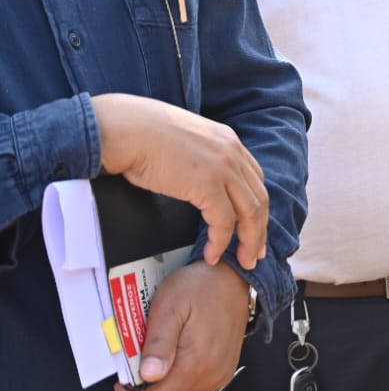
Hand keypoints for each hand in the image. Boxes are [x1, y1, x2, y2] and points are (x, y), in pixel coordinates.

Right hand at [92, 93, 268, 267]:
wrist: (126, 129)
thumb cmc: (141, 134)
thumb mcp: (183, 141)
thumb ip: (199, 157)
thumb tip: (193, 177)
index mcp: (228, 141)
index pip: (254, 179)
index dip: (257, 206)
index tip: (255, 227)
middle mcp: (232, 153)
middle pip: (259, 198)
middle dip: (260, 229)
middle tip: (256, 253)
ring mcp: (223, 168)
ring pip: (250, 213)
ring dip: (248, 241)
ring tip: (244, 262)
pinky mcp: (207, 184)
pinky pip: (224, 221)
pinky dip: (221, 242)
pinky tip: (212, 255)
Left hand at [115, 262, 249, 390]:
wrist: (234, 277)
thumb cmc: (201, 287)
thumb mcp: (170, 307)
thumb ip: (159, 343)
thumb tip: (148, 376)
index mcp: (196, 364)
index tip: (122, 380)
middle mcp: (211, 376)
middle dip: (147, 385)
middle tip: (143, 354)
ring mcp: (220, 375)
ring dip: (163, 379)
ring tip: (162, 349)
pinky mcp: (224, 370)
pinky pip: (193, 386)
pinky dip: (179, 375)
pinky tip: (178, 351)